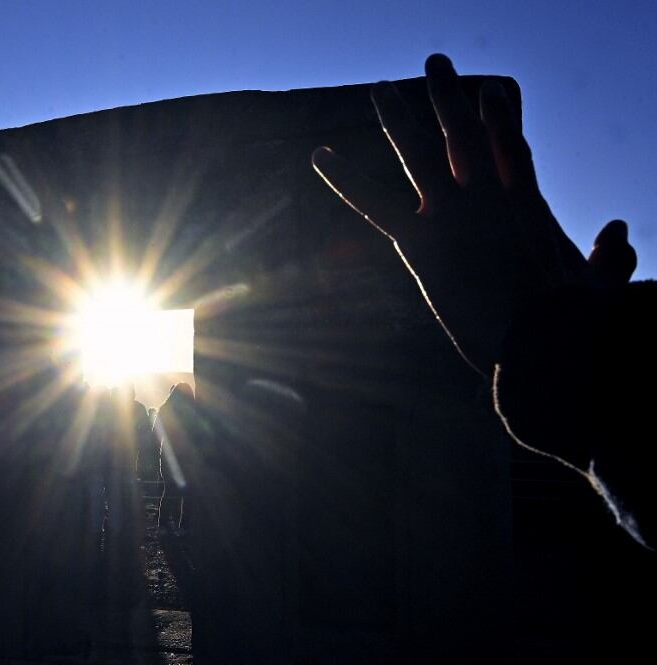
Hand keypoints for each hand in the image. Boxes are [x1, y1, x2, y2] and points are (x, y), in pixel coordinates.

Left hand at [312, 54, 589, 375]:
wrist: (547, 341)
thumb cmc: (575, 325)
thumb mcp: (595, 288)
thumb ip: (609, 259)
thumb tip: (620, 232)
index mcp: (527, 205)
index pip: (513, 149)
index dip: (502, 119)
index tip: (493, 91)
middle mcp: (489, 196)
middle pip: (466, 134)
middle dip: (449, 98)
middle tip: (435, 64)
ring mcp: (453, 213)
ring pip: (419, 151)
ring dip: (398, 116)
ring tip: (381, 87)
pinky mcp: (423, 241)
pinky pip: (374, 203)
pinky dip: (345, 179)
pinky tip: (319, 155)